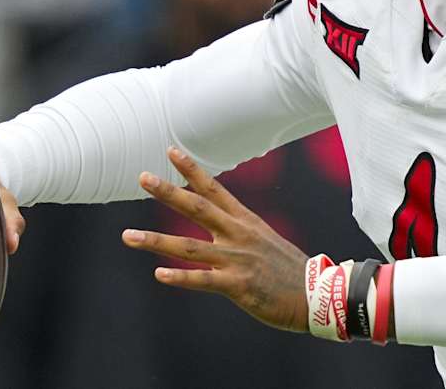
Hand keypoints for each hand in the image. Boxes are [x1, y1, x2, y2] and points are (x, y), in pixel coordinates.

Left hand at [124, 147, 308, 332]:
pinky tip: (159, 273)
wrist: (317, 294)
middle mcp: (238, 235)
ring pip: (189, 247)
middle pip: (197, 208)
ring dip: (156, 240)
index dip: (192, 170)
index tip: (171, 151)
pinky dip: (180, 277)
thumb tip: (221, 226)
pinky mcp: (239, 285)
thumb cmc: (290, 270)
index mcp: (245, 221)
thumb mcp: (265, 240)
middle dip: (168, 191)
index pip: (214, 189)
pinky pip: (203, 280)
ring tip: (128, 235)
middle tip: (143, 177)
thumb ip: (240, 232)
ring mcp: (237, 259)